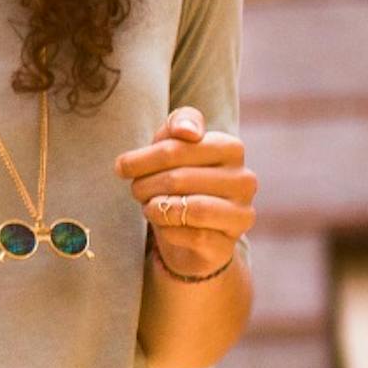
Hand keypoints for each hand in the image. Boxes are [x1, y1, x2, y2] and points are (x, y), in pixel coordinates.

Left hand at [114, 107, 255, 275]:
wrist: (191, 234)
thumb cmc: (179, 182)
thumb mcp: (172, 147)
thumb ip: (177, 124)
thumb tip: (187, 131)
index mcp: (230, 148)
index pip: (177, 147)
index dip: (141, 159)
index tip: (123, 168)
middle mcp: (244, 179)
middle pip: (177, 178)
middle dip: (145, 185)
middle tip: (135, 191)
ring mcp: (241, 212)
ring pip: (190, 207)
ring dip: (156, 208)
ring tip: (148, 206)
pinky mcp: (228, 243)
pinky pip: (193, 236)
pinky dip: (167, 230)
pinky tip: (164, 226)